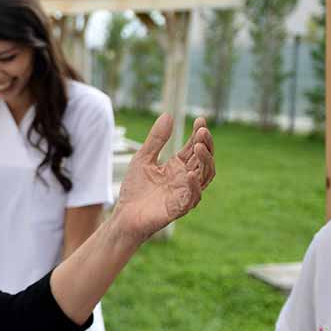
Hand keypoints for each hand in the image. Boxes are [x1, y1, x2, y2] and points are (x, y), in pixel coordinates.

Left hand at [113, 114, 214, 241]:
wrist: (124, 215)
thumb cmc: (135, 189)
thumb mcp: (143, 158)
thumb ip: (156, 139)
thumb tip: (168, 114)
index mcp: (178, 166)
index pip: (194, 147)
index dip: (199, 134)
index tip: (200, 120)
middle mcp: (185, 178)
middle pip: (205, 160)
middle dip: (206, 145)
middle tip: (202, 131)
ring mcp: (184, 193)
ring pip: (205, 176)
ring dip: (205, 161)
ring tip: (199, 146)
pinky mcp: (179, 208)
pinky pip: (193, 197)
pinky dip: (194, 186)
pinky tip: (190, 174)